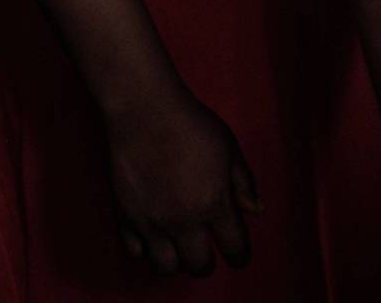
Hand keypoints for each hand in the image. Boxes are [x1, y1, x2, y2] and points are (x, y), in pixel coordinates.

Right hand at [105, 89, 259, 277]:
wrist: (146, 113)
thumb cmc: (193, 125)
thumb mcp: (231, 149)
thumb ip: (243, 184)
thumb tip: (255, 211)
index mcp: (214, 204)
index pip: (233, 247)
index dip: (240, 256)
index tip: (240, 258)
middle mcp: (182, 220)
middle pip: (198, 265)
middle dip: (208, 264)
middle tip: (209, 255)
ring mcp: (151, 222)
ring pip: (165, 267)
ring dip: (177, 262)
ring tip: (182, 249)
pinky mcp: (125, 218)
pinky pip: (135, 252)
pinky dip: (147, 251)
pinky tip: (155, 238)